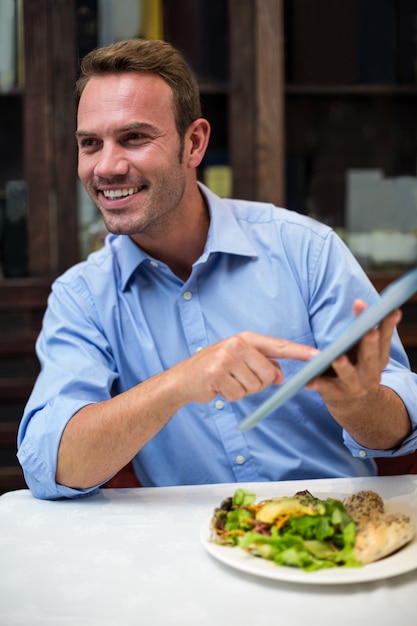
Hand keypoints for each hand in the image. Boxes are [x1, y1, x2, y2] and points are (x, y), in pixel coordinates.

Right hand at [173, 331, 317, 404]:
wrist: (183, 378)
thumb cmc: (215, 368)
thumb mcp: (239, 360)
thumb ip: (263, 364)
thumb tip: (280, 375)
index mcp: (245, 338)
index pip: (279, 346)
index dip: (300, 352)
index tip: (319, 356)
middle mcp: (237, 344)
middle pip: (269, 373)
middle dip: (259, 383)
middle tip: (240, 379)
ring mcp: (226, 358)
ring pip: (255, 386)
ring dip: (243, 390)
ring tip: (228, 382)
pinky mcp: (217, 374)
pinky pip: (239, 394)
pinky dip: (231, 396)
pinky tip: (220, 388)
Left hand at [308, 299, 401, 405]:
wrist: (354, 404)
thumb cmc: (357, 364)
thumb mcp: (363, 348)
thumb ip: (362, 328)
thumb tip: (360, 302)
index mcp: (379, 357)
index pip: (384, 337)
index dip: (387, 324)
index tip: (391, 309)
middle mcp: (371, 373)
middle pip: (371, 357)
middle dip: (370, 344)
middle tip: (370, 331)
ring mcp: (355, 386)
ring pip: (350, 376)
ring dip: (345, 367)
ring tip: (338, 358)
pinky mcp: (337, 395)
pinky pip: (326, 389)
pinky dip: (318, 384)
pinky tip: (309, 381)